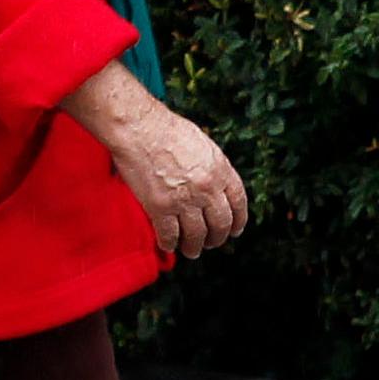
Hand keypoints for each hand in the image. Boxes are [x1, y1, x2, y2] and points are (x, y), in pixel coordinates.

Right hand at [57, 57, 249, 261]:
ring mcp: (184, 200)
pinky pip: (169, 235)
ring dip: (194, 247)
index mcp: (221, 170)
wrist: (139, 128)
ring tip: (191, 251)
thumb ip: (213, 168)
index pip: (238, 203)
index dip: (238, 221)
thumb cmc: (167, 130)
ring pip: (196, 235)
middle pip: (220, 224)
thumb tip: (215, 187)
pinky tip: (168, 244)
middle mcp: (207, 188)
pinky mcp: (160, 207)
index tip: (235, 230)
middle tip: (211, 243)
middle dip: (217, 238)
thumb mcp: (203, 145)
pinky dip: (170, 243)